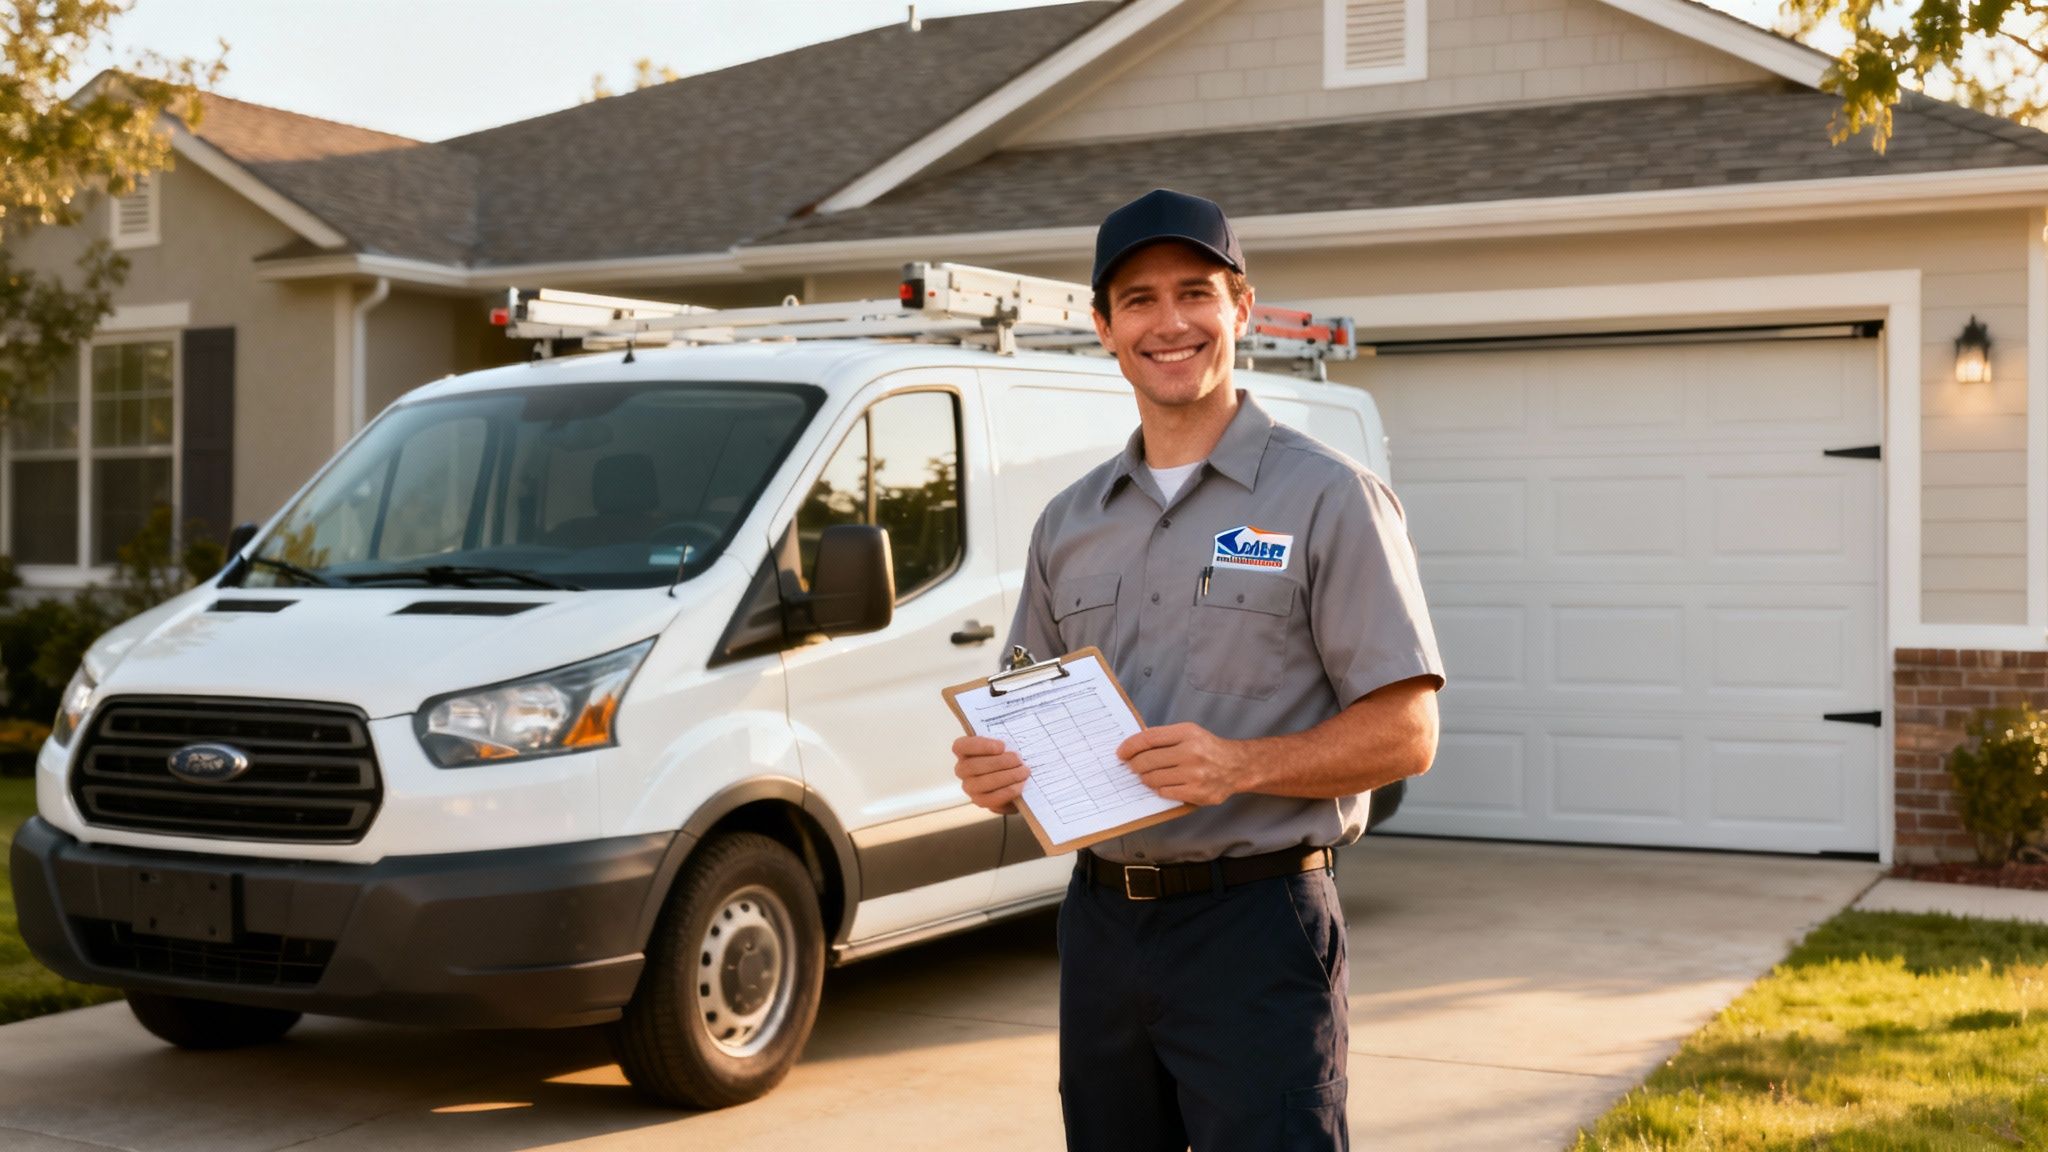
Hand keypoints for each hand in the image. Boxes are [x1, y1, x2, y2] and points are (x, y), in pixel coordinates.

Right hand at [953, 735, 1024, 814]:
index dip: (980, 746)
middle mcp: (962, 770)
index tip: (1002, 746)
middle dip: (999, 762)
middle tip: (1018, 760)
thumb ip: (1005, 743)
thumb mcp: (1005, 746)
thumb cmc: (1007, 757)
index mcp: (964, 751)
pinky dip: (1008, 791)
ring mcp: (970, 787)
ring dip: (1007, 776)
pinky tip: (1020, 785)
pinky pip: (991, 799)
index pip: (961, 746)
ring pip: (982, 783)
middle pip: (973, 766)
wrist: (1015, 779)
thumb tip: (1016, 744)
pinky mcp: (980, 801)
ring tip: (1024, 771)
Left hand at [1117, 723, 1247, 806]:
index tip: (1121, 753)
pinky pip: (1164, 792)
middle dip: (1134, 765)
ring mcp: (1194, 774)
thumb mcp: (1189, 733)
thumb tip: (1134, 745)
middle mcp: (1191, 752)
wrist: (1237, 767)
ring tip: (1149, 776)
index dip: (1130, 746)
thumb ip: (1164, 737)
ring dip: (1146, 778)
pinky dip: (1160, 788)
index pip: (1148, 738)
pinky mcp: (1196, 792)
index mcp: (1187, 733)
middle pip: (1147, 760)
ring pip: (1153, 778)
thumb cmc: (1208, 749)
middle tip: (1132, 767)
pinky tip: (1165, 784)